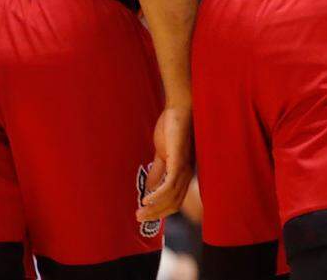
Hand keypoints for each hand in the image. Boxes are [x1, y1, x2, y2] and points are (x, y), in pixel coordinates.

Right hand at [136, 105, 192, 223]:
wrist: (179, 108)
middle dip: (156, 214)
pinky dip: (158, 195)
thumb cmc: (172, 128)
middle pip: (174, 203)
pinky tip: (146, 199)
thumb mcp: (162, 153)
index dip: (161, 211)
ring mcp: (184, 168)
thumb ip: (157, 170)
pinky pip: (169, 183)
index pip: (175, 200)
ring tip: (140, 213)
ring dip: (154, 207)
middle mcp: (187, 174)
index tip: (145, 217)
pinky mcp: (179, 159)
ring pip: (171, 197)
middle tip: (138, 219)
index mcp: (184, 173)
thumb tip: (148, 187)